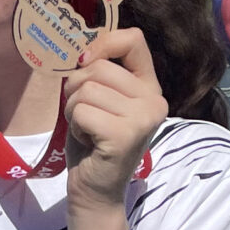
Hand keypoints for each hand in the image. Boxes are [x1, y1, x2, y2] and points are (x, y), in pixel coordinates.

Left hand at [63, 24, 165, 207]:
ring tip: (88, 130)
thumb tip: (81, 47)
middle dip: (76, 89)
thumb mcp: (99, 99)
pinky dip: (76, 126)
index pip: (132, 39)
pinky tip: (89, 141)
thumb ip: (99, 71)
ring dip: (74, 110)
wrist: (94, 190)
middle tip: (85, 116)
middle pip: (98, 67)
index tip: (84, 61)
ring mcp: (144, 118)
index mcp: (150, 86)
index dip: (101, 43)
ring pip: (87, 89)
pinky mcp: (126, 134)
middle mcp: (155, 100)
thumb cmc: (92, 142)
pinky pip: (82, 111)